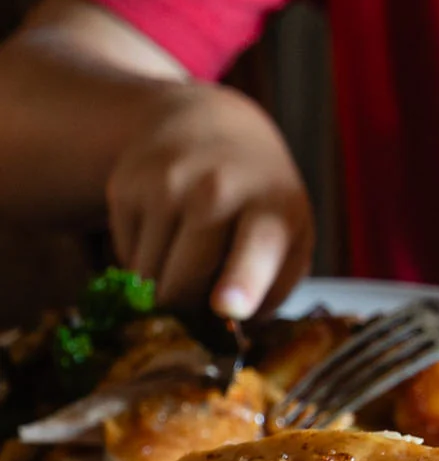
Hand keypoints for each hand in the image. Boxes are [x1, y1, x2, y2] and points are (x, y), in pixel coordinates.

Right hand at [105, 85, 313, 318]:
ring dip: (165, 287)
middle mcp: (217, 192)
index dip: (241, 283)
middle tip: (206, 301)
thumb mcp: (292, 237)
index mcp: (273, 209)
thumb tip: (230, 333)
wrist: (211, 128)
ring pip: (148, 278)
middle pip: (183, 283)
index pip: (255, 250)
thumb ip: (271, 289)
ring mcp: (165, 186)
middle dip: (189, 310)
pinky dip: (144, 261)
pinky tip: (168, 231)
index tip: (228, 307)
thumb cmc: (262, 202)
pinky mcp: (125, 187)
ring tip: (191, 255)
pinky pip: (125, 257)